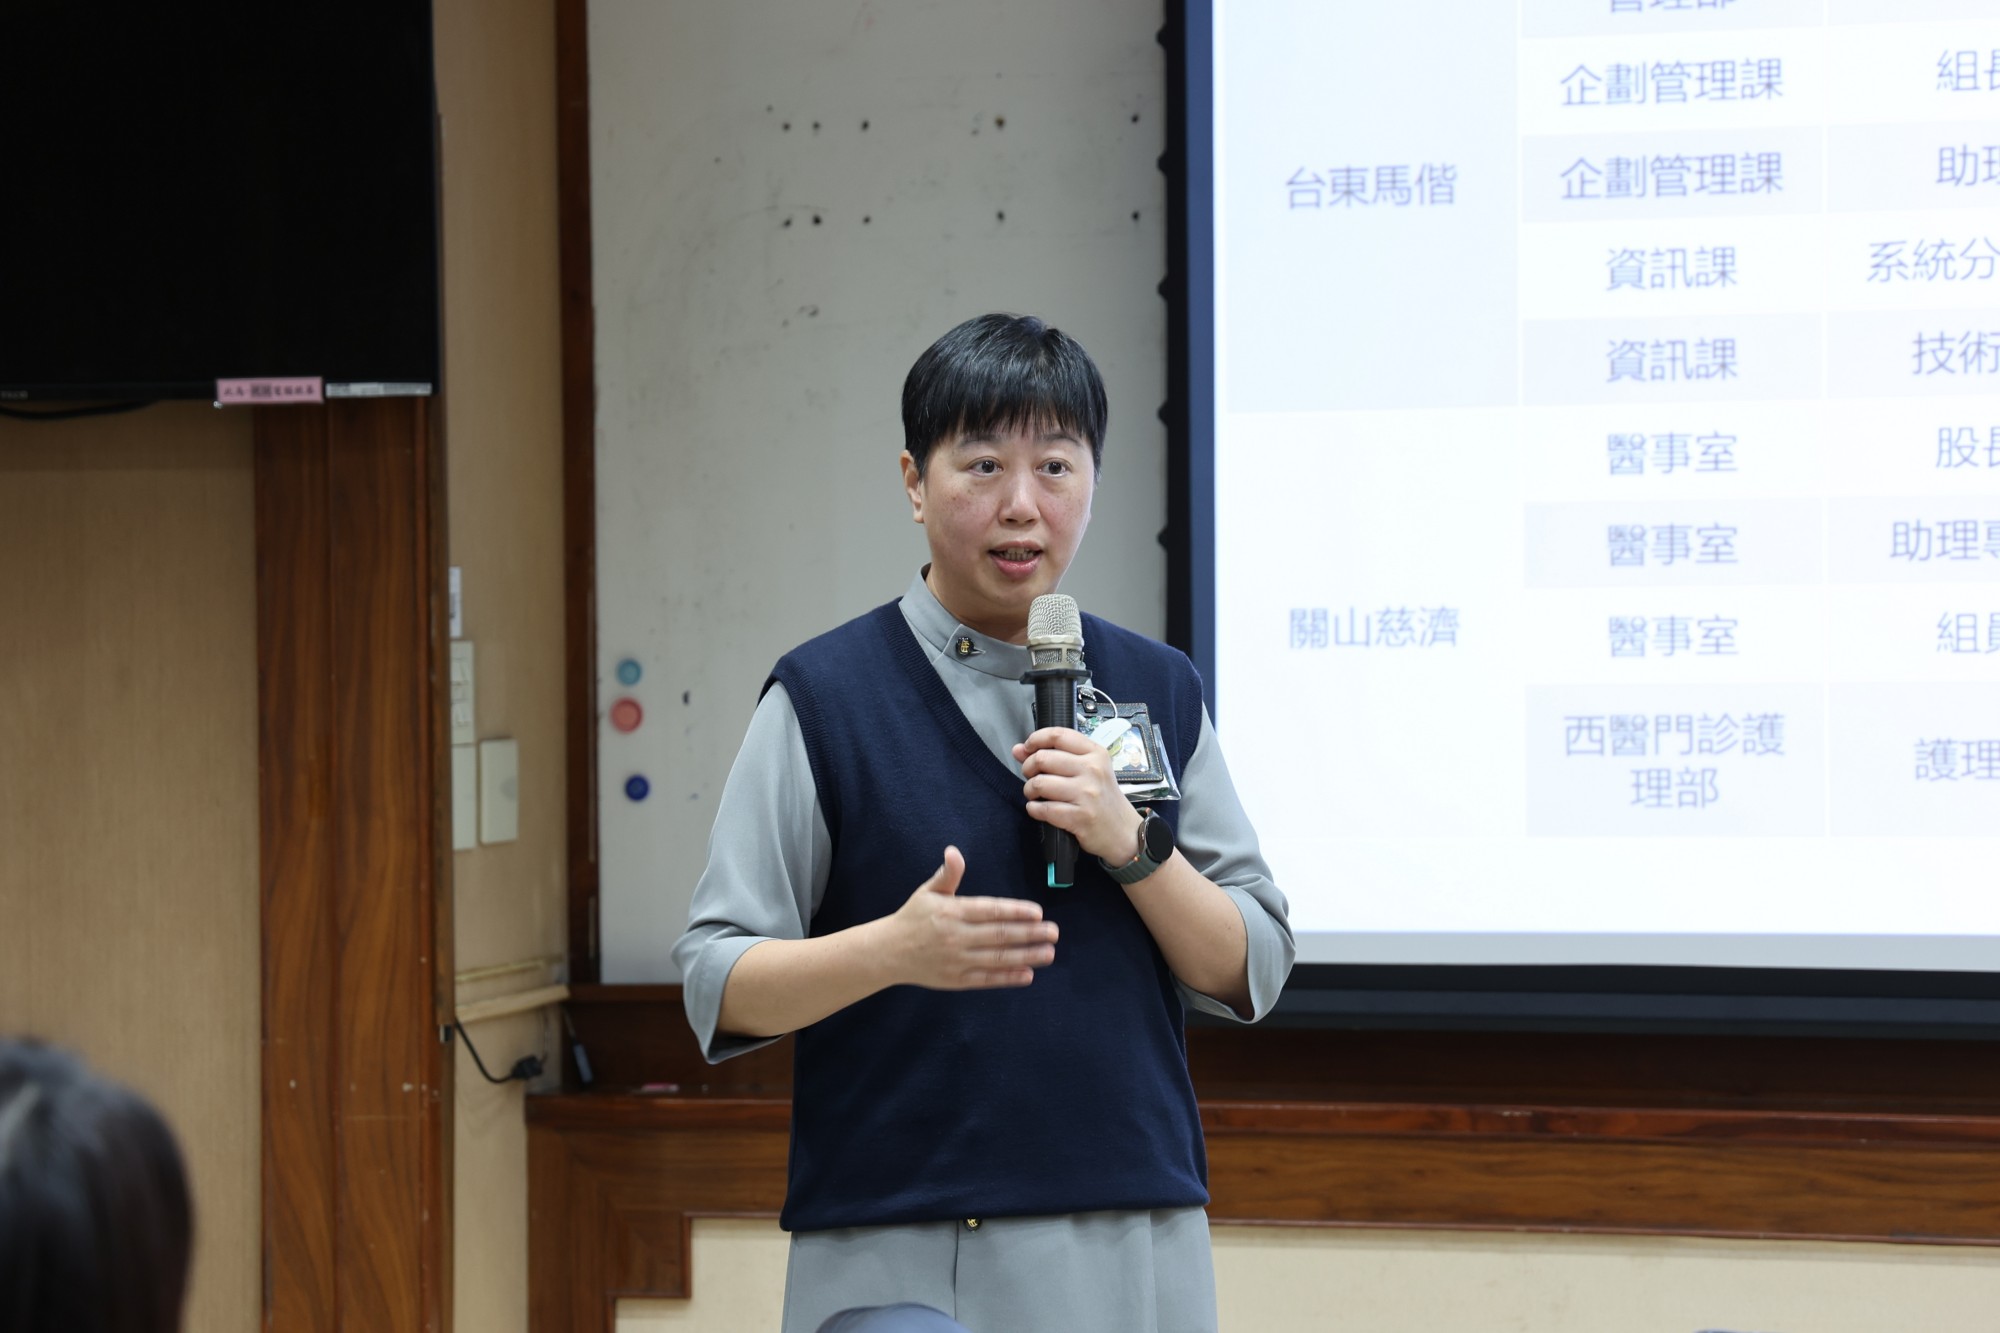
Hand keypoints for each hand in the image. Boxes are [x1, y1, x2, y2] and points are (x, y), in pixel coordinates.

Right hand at [881, 846, 1057, 989]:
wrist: (888, 952)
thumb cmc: (912, 918)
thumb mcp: (927, 892)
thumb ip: (947, 874)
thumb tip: (954, 852)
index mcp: (952, 912)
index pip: (990, 911)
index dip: (1015, 911)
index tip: (1038, 912)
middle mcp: (956, 937)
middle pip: (999, 935)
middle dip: (1030, 934)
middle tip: (1054, 932)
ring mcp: (957, 960)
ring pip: (997, 958)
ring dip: (1026, 956)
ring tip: (1049, 952)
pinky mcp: (956, 980)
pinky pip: (987, 979)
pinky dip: (1008, 977)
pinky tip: (1028, 974)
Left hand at [1012, 727, 1143, 862]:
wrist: (1123, 832)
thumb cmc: (1103, 799)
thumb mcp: (1088, 771)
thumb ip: (1055, 756)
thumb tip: (1018, 749)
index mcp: (1095, 753)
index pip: (1058, 735)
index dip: (1035, 739)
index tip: (1028, 748)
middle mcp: (1092, 770)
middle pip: (1043, 758)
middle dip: (1028, 768)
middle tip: (1032, 777)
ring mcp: (1087, 794)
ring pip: (1039, 784)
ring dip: (1029, 790)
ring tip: (1035, 795)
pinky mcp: (1079, 817)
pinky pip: (1043, 809)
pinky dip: (1034, 809)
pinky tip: (1039, 809)